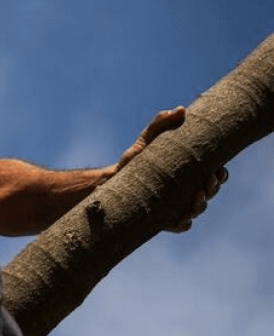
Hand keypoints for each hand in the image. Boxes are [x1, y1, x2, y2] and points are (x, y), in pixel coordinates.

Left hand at [115, 106, 228, 232]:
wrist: (114, 179)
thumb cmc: (135, 158)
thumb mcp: (147, 138)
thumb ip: (161, 123)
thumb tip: (180, 110)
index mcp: (190, 172)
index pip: (215, 174)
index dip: (221, 174)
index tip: (217, 170)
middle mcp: (187, 189)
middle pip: (211, 191)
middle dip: (213, 187)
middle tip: (207, 181)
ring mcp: (177, 205)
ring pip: (199, 209)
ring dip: (202, 205)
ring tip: (196, 197)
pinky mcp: (164, 219)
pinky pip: (181, 226)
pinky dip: (184, 223)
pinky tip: (182, 217)